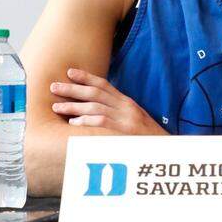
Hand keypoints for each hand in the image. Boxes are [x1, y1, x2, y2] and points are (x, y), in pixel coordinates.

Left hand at [50, 67, 167, 134]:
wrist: (167, 149)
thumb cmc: (149, 138)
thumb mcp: (136, 120)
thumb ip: (119, 112)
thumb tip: (96, 111)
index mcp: (127, 103)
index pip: (104, 85)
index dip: (86, 77)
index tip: (70, 72)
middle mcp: (125, 107)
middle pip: (95, 94)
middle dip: (73, 89)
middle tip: (54, 86)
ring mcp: (125, 119)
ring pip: (95, 107)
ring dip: (73, 106)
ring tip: (57, 106)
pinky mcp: (123, 132)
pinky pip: (101, 123)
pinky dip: (86, 121)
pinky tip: (73, 123)